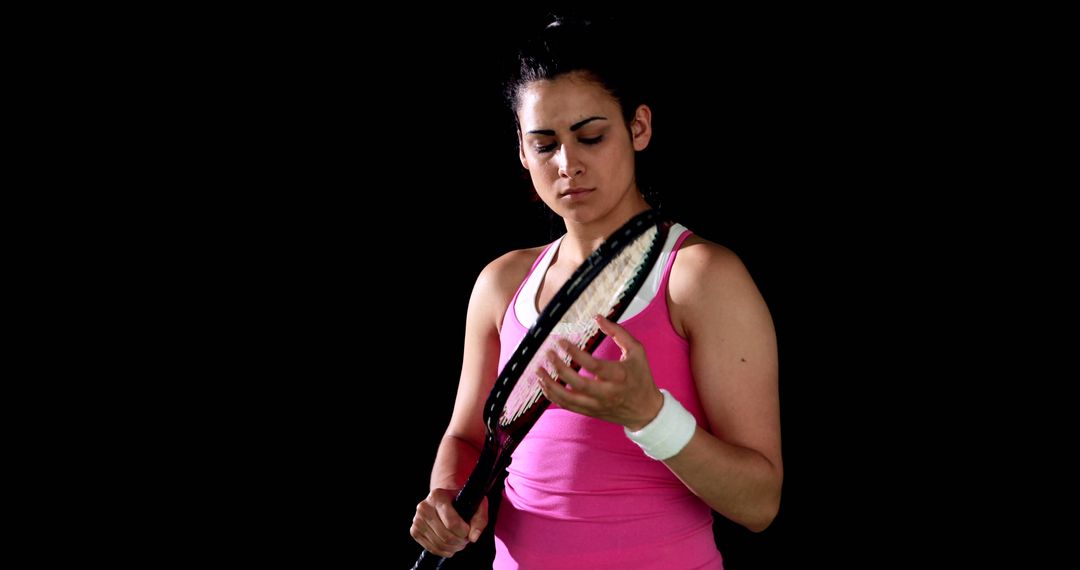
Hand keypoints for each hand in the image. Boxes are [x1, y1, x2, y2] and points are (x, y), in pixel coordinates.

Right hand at [410, 488, 488, 557]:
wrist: (445, 500)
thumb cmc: (462, 502)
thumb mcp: (476, 505)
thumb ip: (479, 520)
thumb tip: (473, 538)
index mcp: (437, 496)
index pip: (452, 523)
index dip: (464, 532)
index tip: (469, 530)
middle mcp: (424, 507)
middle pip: (446, 536)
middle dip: (460, 542)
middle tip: (466, 539)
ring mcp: (417, 519)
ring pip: (439, 544)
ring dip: (453, 547)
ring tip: (459, 542)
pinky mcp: (414, 531)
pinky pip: (431, 548)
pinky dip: (444, 551)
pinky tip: (450, 546)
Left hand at [539, 315, 663, 429]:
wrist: (646, 411)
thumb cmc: (641, 377)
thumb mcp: (637, 351)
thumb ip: (618, 332)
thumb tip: (597, 317)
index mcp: (619, 375)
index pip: (593, 365)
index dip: (575, 353)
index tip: (561, 341)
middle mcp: (607, 392)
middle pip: (578, 383)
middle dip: (559, 368)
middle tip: (548, 354)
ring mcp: (597, 405)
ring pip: (568, 398)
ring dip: (551, 385)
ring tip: (538, 371)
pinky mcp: (591, 412)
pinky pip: (568, 406)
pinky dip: (553, 396)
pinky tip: (545, 385)